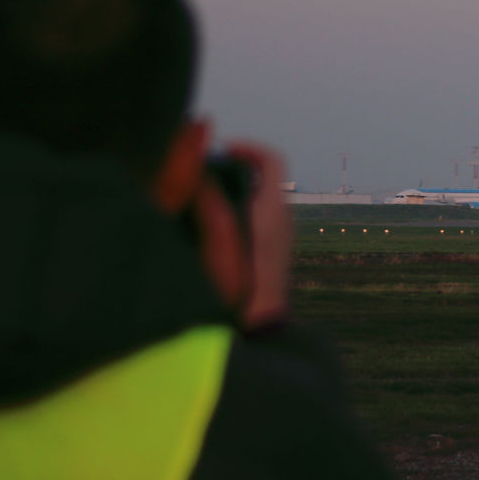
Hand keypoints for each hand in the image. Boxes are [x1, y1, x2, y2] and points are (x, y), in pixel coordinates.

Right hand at [188, 140, 293, 328]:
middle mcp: (282, 219)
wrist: (258, 331)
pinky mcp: (271, 255)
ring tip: (195, 201)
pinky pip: (254, 221)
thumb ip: (207, 202)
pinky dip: (232, 214)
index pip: (272, 160)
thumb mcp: (216, 239)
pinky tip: (203, 231)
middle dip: (230, 171)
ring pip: (256, 201)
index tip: (221, 148)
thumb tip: (198, 170)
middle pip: (261, 179)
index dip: (248, 148)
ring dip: (229, 194)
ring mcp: (279, 238)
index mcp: (274, 210)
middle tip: (199, 175)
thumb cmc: (237, 287)